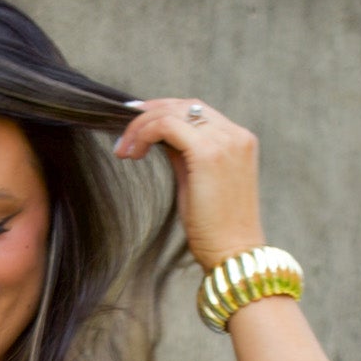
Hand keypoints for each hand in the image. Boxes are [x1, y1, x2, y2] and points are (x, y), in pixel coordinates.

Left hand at [115, 98, 264, 271]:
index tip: (136, 128)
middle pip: (184, 105)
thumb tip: (159, 139)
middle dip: (148, 114)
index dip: (163, 112)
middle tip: (123, 136)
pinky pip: (167, 125)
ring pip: (173, 111)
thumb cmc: (215, 231)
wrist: (233, 255)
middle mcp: (234, 134)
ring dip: (142, 125)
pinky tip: (132, 153)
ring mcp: (225, 141)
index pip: (196, 111)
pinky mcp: (208, 153)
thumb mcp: (197, 184)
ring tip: (124, 149)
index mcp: (238, 140)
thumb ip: (184, 156)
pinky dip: (145, 133)